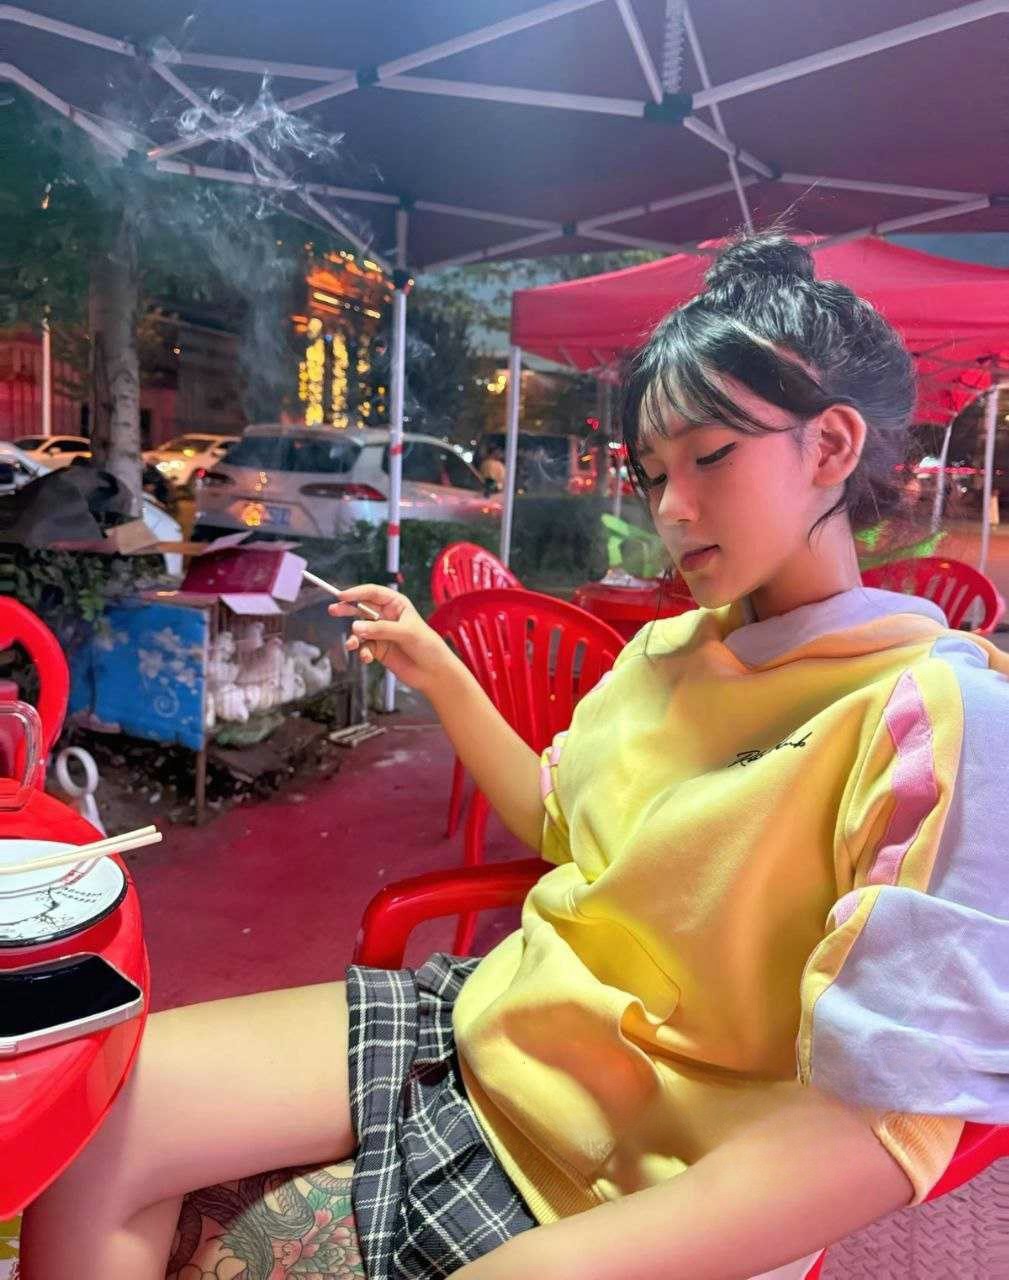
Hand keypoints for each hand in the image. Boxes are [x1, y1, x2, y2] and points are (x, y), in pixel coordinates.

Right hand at [328, 584, 455, 693]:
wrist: (433, 672)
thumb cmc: (427, 646)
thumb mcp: (406, 633)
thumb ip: (380, 629)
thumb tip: (356, 627)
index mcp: (396, 604)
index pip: (372, 593)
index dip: (356, 592)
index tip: (341, 596)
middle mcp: (386, 617)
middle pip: (361, 609)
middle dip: (347, 610)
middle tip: (333, 610)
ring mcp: (381, 633)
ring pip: (359, 630)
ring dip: (354, 638)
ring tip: (352, 645)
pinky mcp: (378, 649)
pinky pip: (363, 647)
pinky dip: (362, 652)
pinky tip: (367, 658)